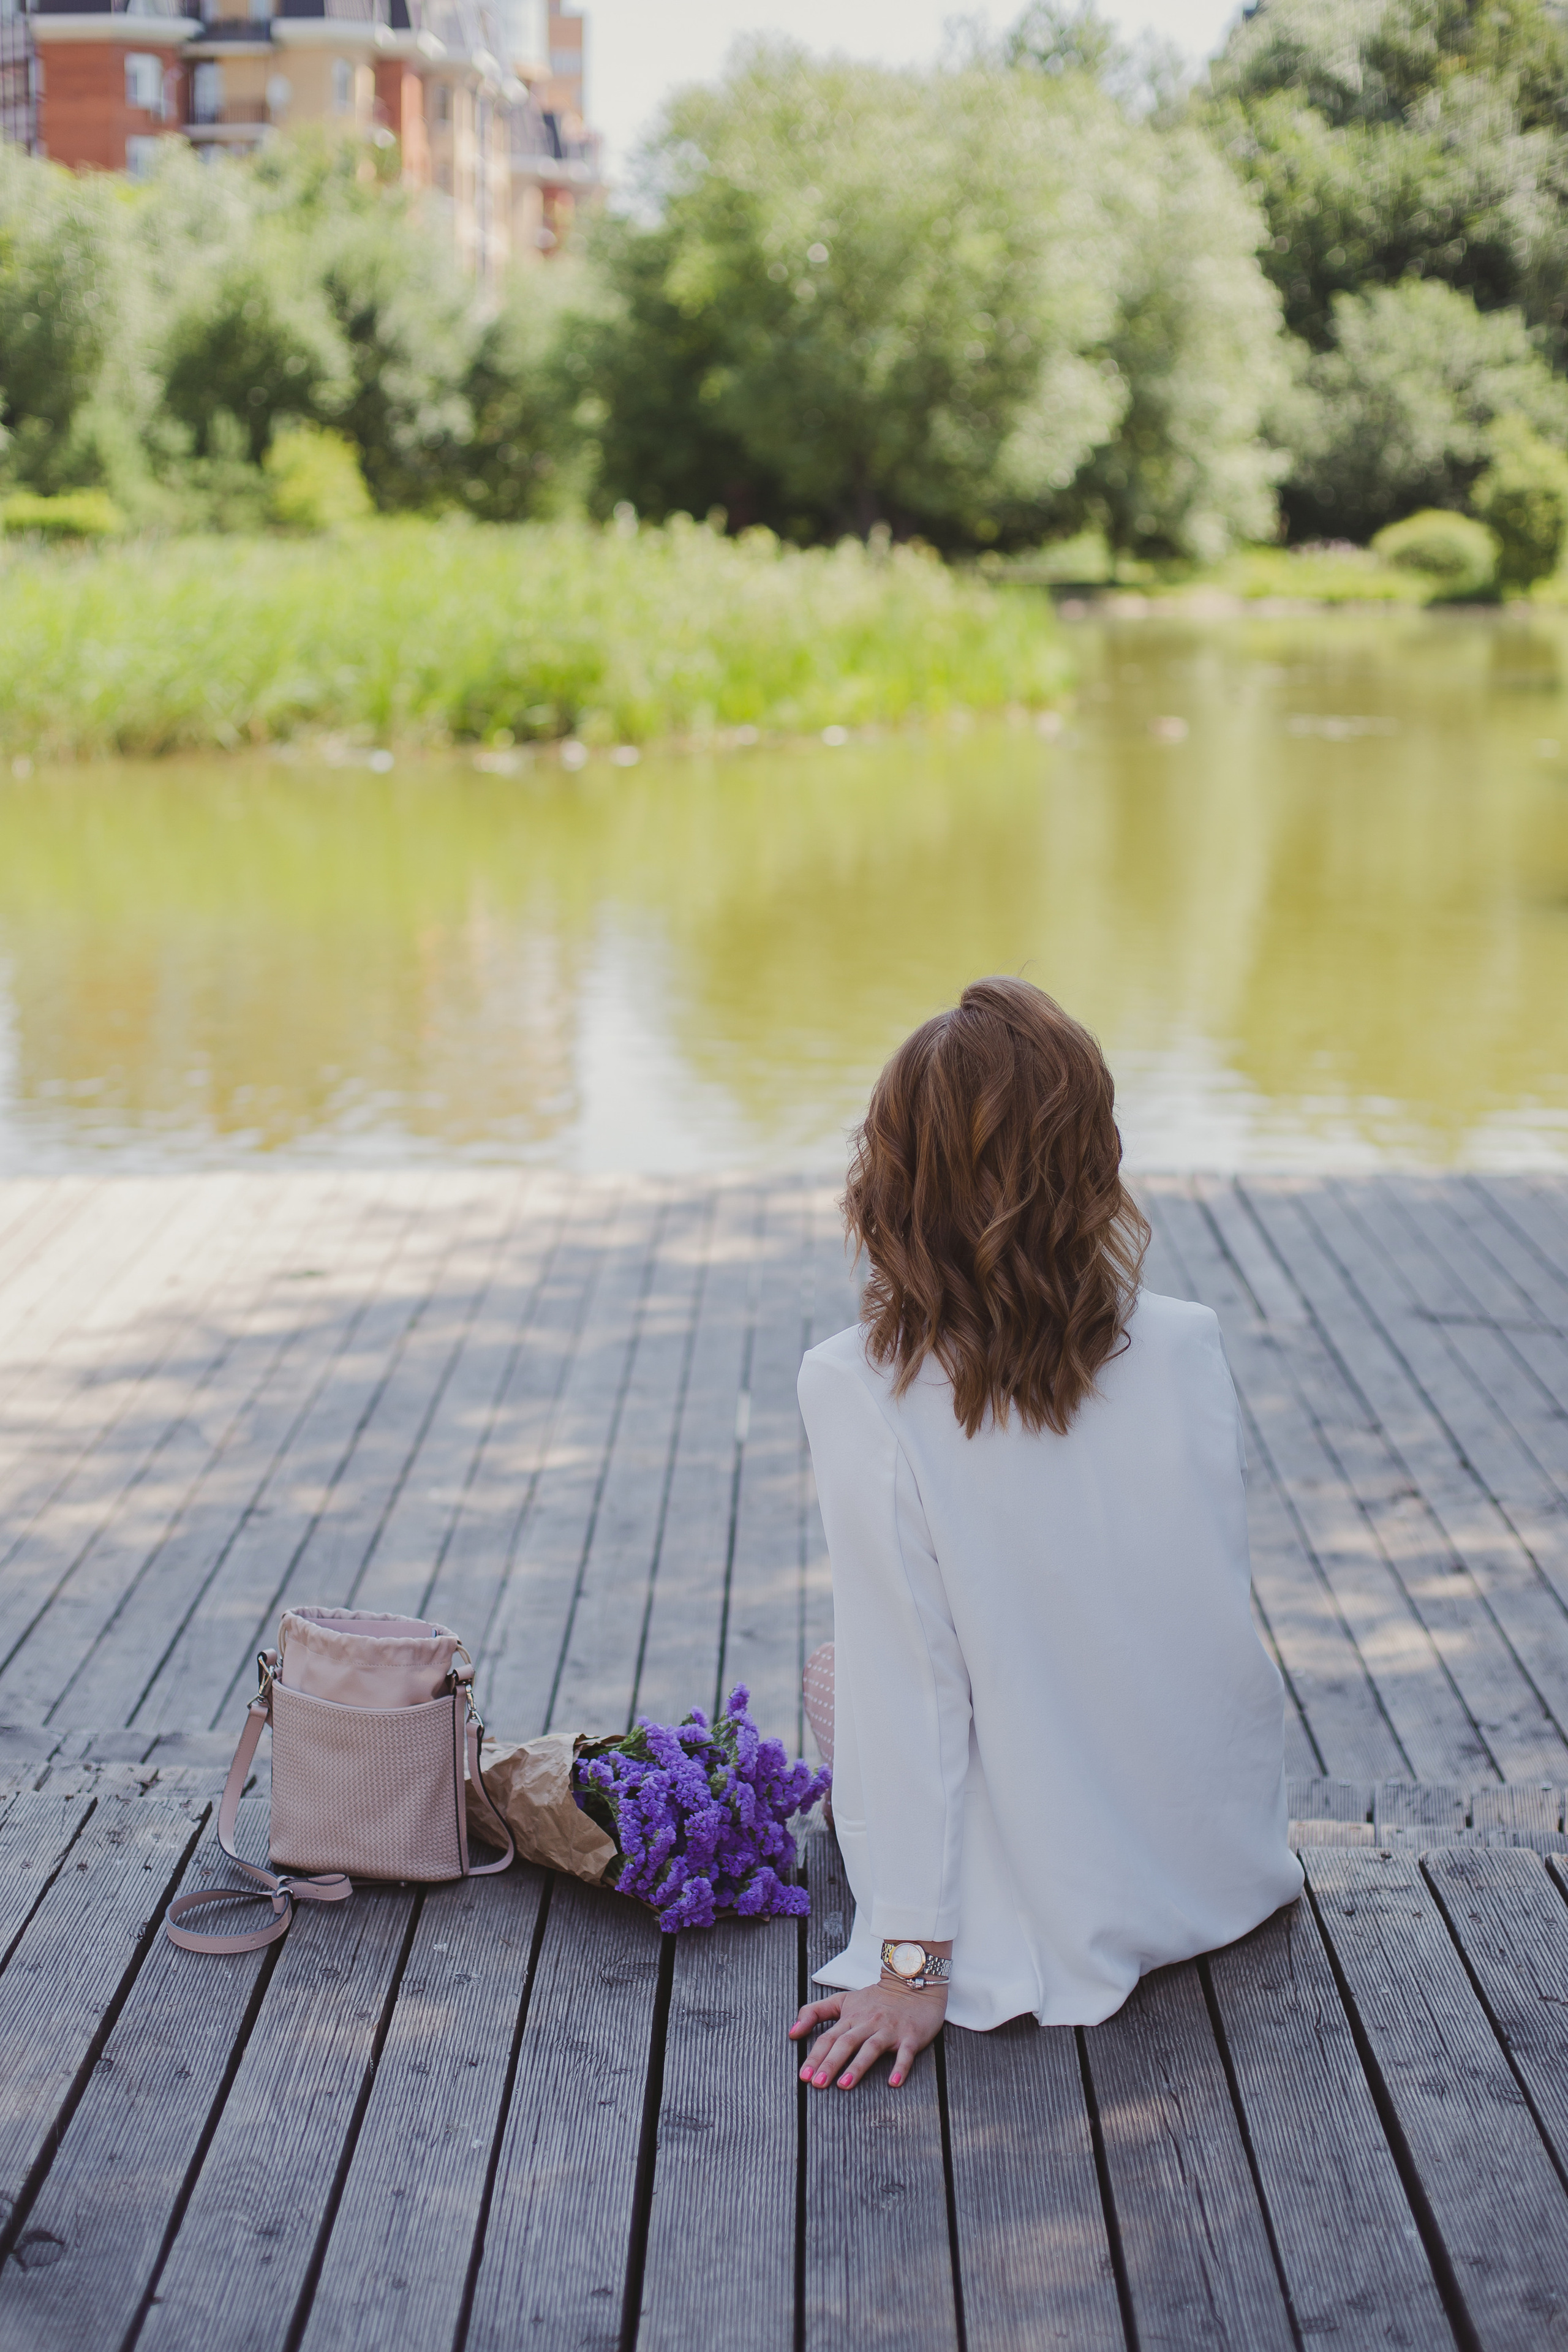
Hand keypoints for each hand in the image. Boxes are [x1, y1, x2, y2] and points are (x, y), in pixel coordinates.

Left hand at [788, 1978, 947, 2090]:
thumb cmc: (875, 1998)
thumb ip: (815, 2012)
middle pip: (846, 2042)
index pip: (829, 2037)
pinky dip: (900, 2067)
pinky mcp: (911, 2035)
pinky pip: (906, 2053)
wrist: (912, 1983)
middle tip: (817, 2084)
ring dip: (858, 2066)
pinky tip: (894, 2083)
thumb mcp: (843, 2001)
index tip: (803, 2076)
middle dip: (830, 2063)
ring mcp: (890, 2029)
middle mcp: (868, 2022)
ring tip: (844, 2085)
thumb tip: (792, 2032)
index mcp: (851, 2017)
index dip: (815, 2056)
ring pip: (871, 2047)